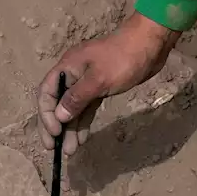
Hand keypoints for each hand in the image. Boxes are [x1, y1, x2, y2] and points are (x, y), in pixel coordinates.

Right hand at [37, 13, 179, 155]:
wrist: (149, 45)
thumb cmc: (123, 59)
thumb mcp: (99, 79)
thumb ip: (77, 98)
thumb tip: (59, 116)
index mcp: (67, 68)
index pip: (47, 93)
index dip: (46, 115)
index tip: (54, 134)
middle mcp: (73, 75)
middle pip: (57, 103)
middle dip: (55, 126)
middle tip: (54, 149)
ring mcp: (87, 82)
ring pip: (73, 109)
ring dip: (71, 129)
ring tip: (70, 150)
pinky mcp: (101, 88)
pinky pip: (87, 108)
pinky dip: (84, 122)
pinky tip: (82, 138)